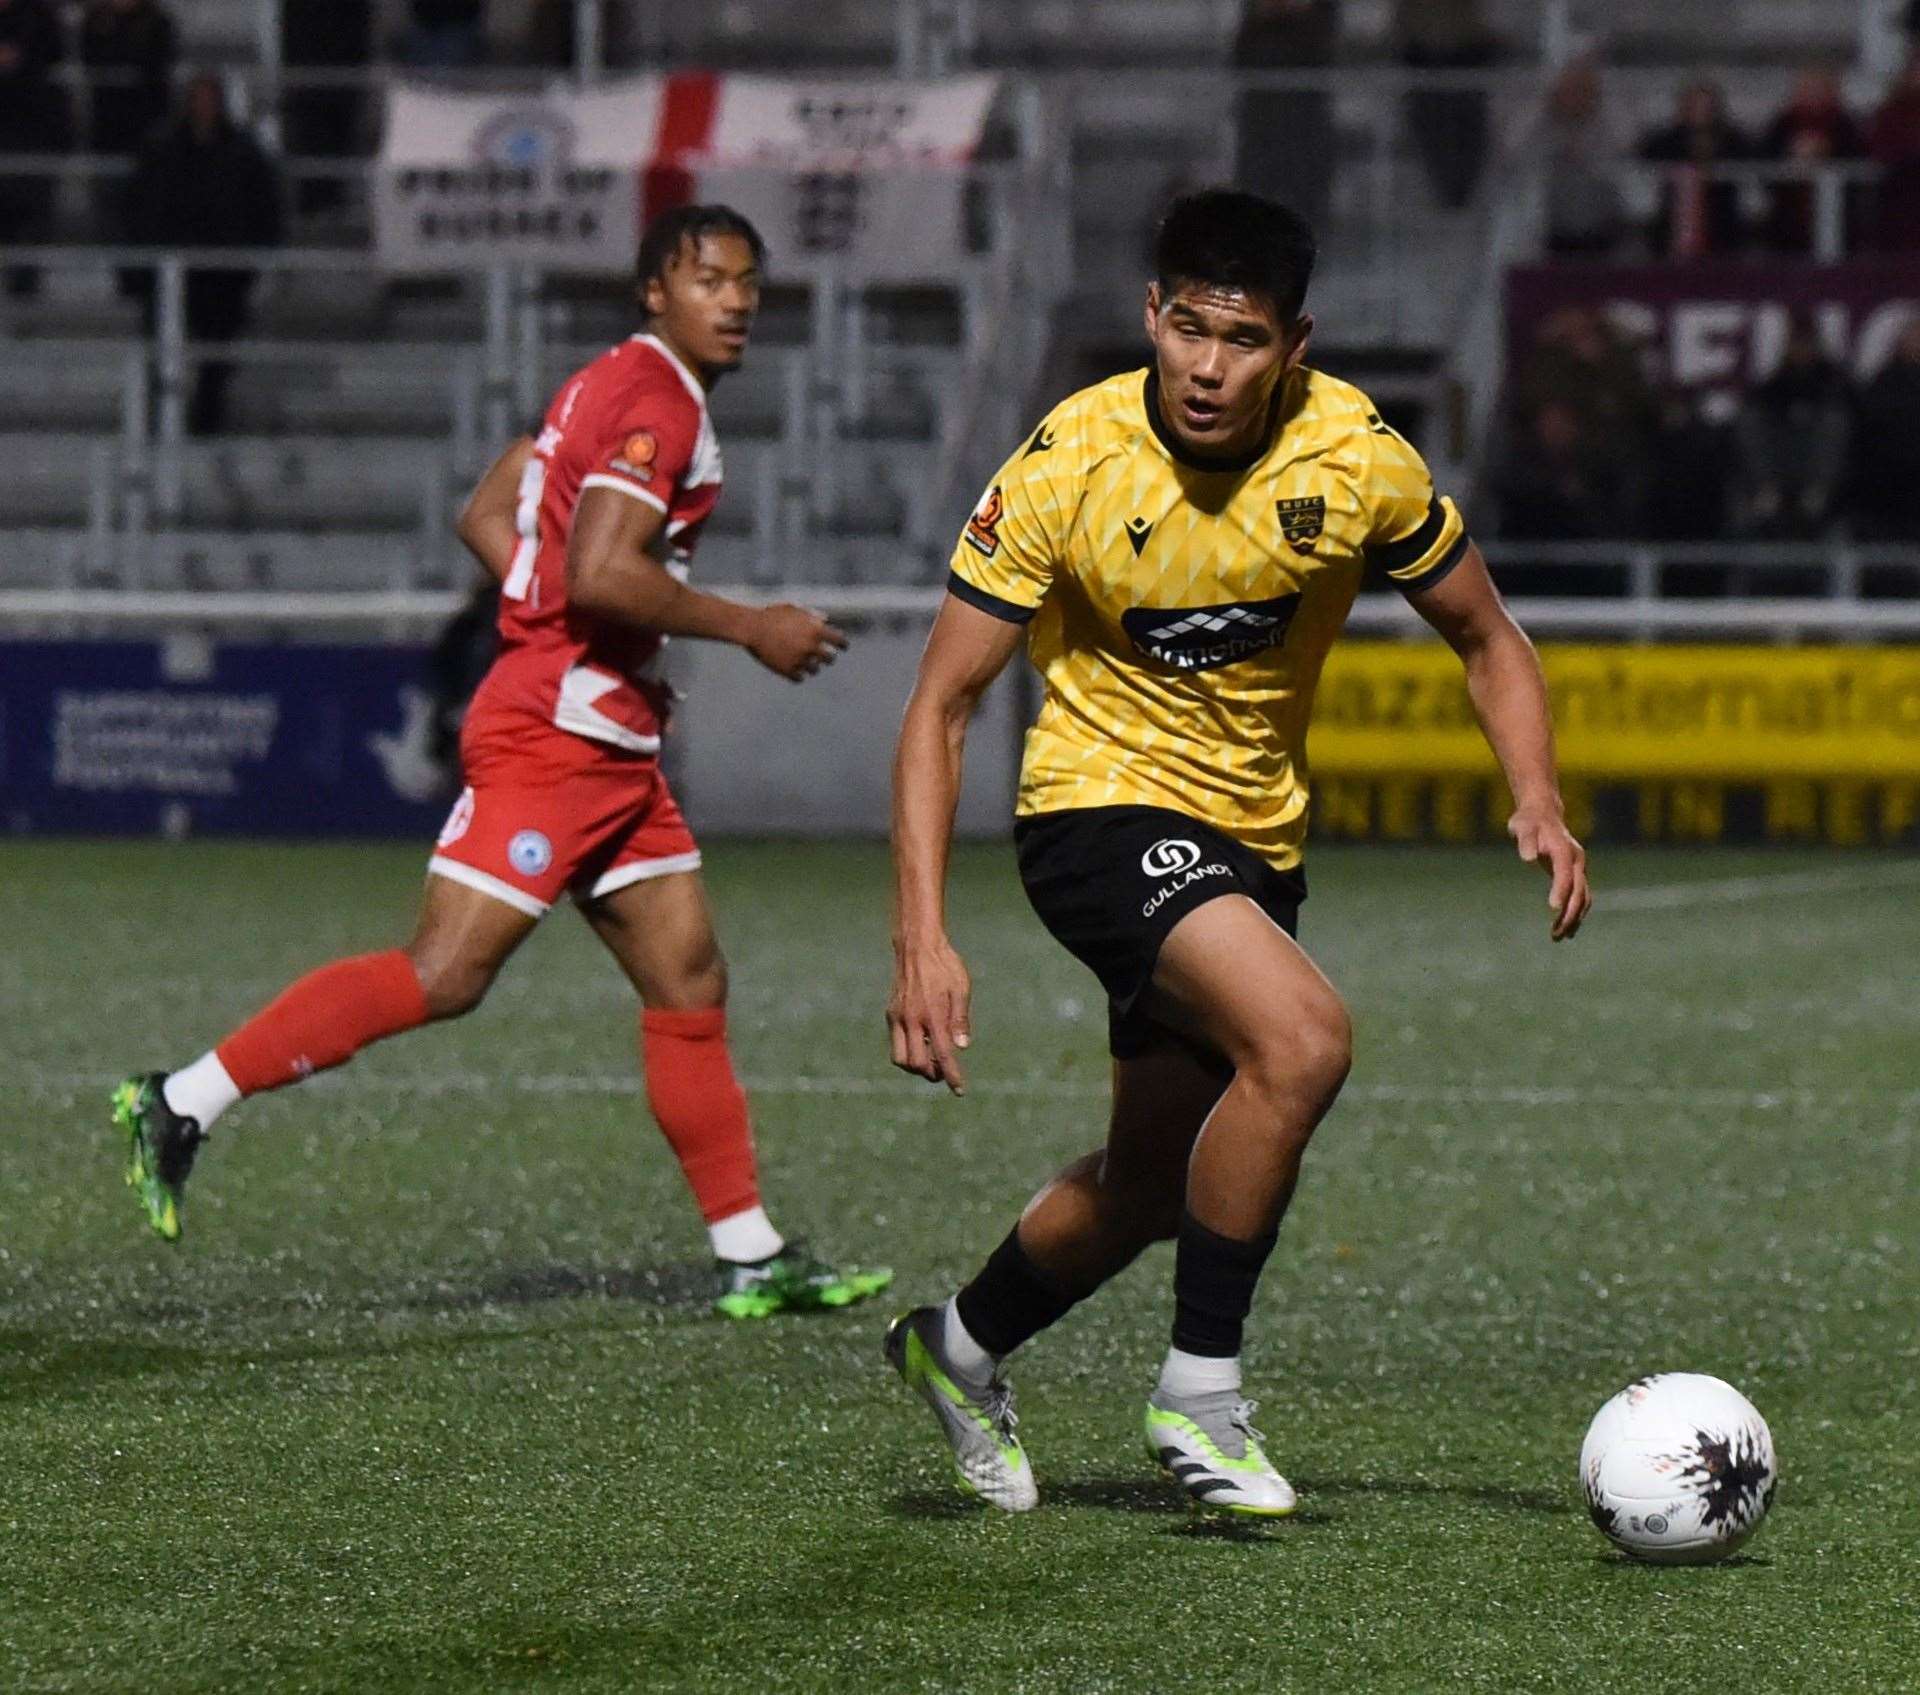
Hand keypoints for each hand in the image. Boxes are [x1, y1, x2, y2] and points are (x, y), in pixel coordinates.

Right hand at [747, 603, 847, 681]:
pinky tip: (793, 669)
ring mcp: (800, 660)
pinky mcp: (788, 671)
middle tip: (822, 657)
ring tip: (803, 661)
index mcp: (816, 630)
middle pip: (830, 659)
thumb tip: (825, 620)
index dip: (843, 645)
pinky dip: (797, 674)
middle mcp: (811, 646)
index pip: (840, 641)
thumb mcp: (794, 610)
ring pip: (815, 670)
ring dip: (811, 666)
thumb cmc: (771, 615)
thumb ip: (811, 615)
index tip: (842, 648)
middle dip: (827, 657)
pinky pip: (800, 678)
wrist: (751, 628)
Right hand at [887, 935, 971, 1093]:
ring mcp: (898, 1017)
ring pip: (899, 1058)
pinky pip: (895, 1043)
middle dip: (931, 1074)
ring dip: (916, 1066)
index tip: (959, 1090)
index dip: (952, 1075)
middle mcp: (911, 1019)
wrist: (916, 946)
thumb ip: (961, 1019)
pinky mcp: (891, 1013)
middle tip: (944, 1072)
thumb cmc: (944, 965)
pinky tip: (922, 1043)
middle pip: (916, 1063)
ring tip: (932, 1061)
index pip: (943, 1054)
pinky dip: (908, 1051)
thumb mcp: (961, 988)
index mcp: (932, 1014)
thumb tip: (962, 1047)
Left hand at [1510, 802, 1589, 940]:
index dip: (1561, 891)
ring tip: (1559, 936)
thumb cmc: (1528, 821)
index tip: (1554, 909)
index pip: (1565, 874)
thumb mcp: (1521, 826)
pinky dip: (1575, 913)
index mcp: (1564, 850)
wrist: (1542, 813)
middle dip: (1570, 914)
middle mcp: (1576, 861)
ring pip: (1583, 897)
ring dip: (1574, 918)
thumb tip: (1528, 858)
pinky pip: (1581, 897)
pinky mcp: (1575, 874)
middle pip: (1579, 891)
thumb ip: (1525, 841)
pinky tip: (1565, 928)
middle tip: (1556, 934)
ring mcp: (1578, 868)